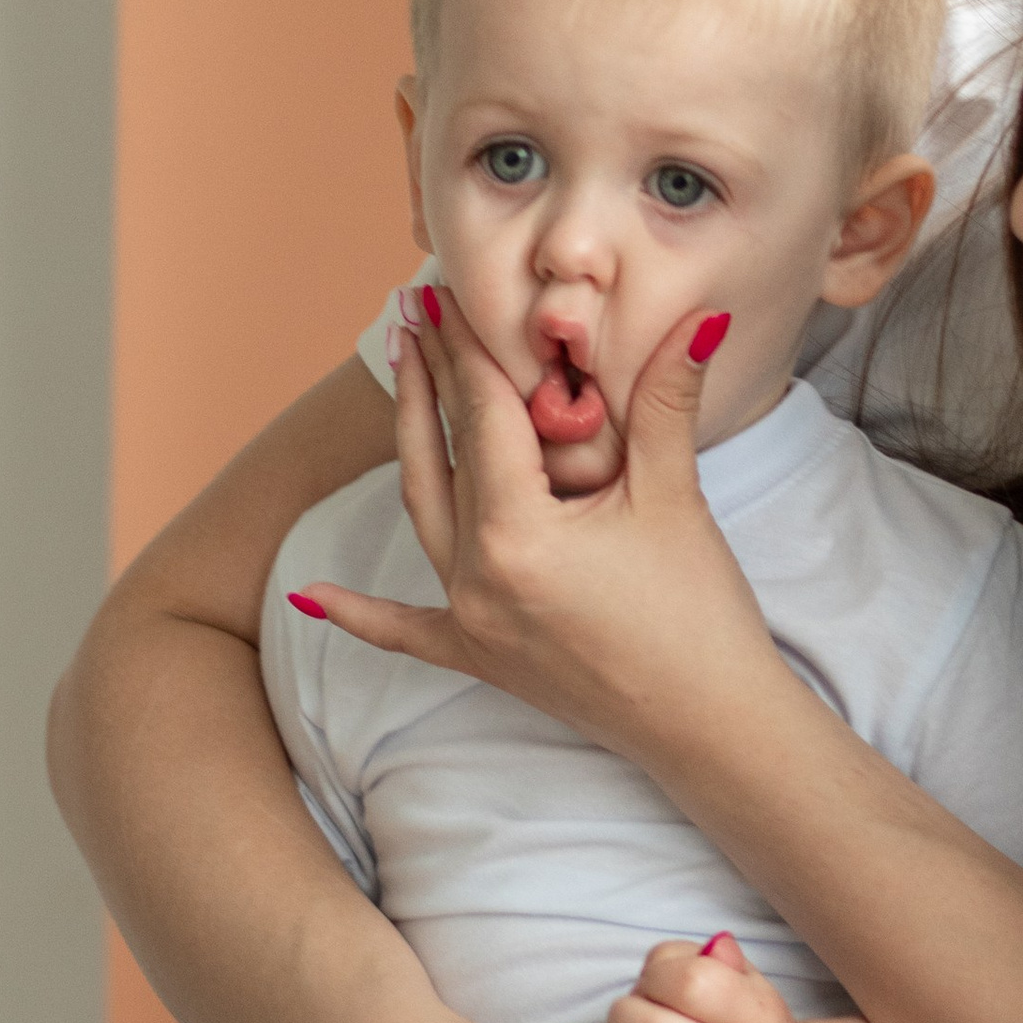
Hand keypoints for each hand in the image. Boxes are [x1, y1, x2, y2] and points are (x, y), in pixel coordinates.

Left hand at [285, 288, 785, 773]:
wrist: (712, 727)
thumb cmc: (699, 617)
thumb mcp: (675, 497)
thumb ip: (667, 402)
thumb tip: (699, 319)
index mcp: (517, 534)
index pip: (486, 415)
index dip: (470, 348)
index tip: (449, 294)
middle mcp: (477, 576)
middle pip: (446, 454)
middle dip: (432, 379)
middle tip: (416, 315)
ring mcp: (472, 620)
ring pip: (424, 514)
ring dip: (411, 444)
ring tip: (404, 379)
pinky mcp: (480, 658)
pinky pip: (406, 631)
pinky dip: (359, 612)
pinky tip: (310, 597)